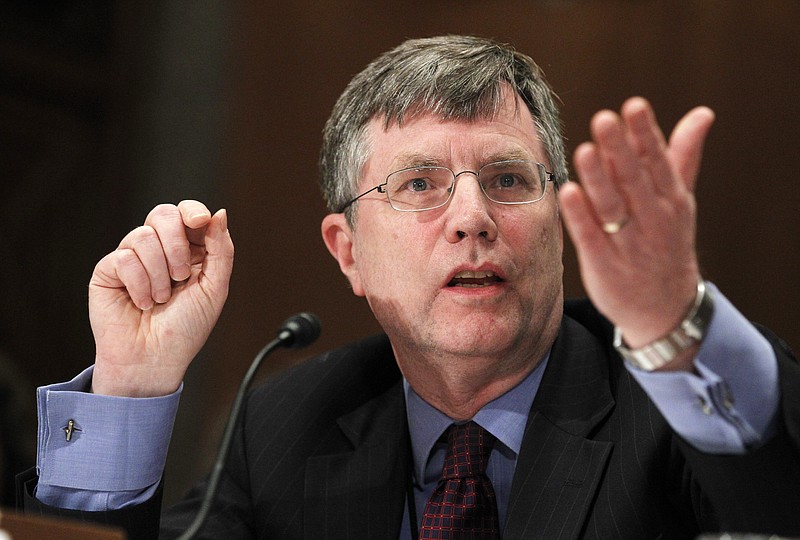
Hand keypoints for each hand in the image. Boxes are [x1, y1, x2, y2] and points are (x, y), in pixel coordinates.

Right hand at [89, 200, 233, 396]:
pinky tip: (143, 304)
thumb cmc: (186, 328)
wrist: (155, 360)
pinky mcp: (108, 270)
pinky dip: (140, 284)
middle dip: (176, 243)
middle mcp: (159, 249)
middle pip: (163, 214)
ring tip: (162, 299)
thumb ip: (220, 250)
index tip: (201, 221)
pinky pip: (124, 257)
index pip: (187, 214)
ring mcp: (132, 258)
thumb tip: (220, 213)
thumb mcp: (215, 288)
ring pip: (143, 236)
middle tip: (182, 275)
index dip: (193, 211)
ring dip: (160, 272)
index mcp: (188, 250)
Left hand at [559, 97, 714, 351]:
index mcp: (672, 201)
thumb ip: (683, 156)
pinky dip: (580, 217)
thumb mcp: (680, 201)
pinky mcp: (605, 267)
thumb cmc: (667, 243)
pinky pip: (591, 238)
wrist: (666, 310)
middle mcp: (653, 221)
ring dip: (598, 179)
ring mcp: (629, 246)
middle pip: (634, 181)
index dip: (646, 135)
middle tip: (604, 119)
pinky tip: (568, 192)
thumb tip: (702, 113)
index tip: (633, 106)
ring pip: (612, 208)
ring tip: (584, 150)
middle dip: (620, 150)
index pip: (659, 163)